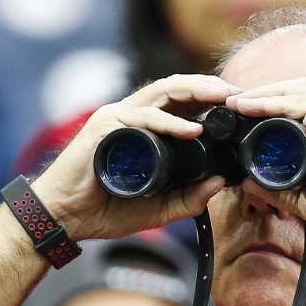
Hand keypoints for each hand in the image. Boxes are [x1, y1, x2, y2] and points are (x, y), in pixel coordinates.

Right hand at [30, 75, 238, 240]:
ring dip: (197, 92)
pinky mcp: (103, 127)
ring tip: (224, 99)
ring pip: (162, 92)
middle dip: (211, 88)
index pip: (182, 102)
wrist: (63, 218)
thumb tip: (220, 183)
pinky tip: (192, 131)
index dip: (211, 99)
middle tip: (240, 97)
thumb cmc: (104, 208)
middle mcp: (131, 115)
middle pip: (176, 89)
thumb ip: (187, 199)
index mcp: (144, 127)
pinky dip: (169, 123)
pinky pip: (142, 119)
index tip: (242, 108)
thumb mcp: (157, 208)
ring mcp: (117, 118)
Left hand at [225, 78, 305, 234]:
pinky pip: (291, 101)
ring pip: (295, 90)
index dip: (283, 104)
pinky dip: (265, 102)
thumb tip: (249, 182)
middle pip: (303, 89)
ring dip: (262, 94)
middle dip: (270, 93)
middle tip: (242, 104)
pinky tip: (245, 107)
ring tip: (237, 103)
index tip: (256, 113)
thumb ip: (278, 187)